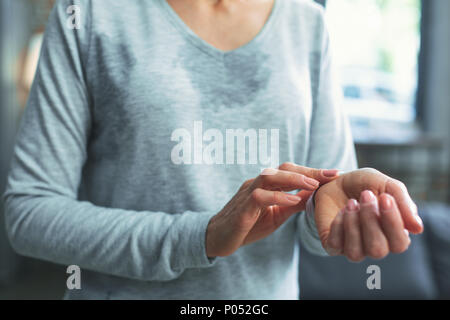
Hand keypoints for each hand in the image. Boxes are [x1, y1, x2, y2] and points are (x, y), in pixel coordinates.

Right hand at [206, 163, 339, 256]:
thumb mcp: (277, 215)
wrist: (219, 238)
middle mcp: (257, 183)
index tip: (334, 173)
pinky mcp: (242, 207)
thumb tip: (316, 195)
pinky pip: (259, 197)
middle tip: (330, 174)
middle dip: (307, 171)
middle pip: (283, 169)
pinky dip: (277, 197)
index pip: (290, 172)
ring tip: (314, 184)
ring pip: (270, 177)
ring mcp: (248, 193)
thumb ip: (294, 204)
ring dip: (293, 179)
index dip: (312, 171)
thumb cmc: (248, 225)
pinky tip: (293, 201)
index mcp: (267, 185)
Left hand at [314, 168, 423, 260]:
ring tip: (351, 202)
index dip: (393, 223)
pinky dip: (338, 226)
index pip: (399, 244)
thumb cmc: (366, 185)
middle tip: (365, 195)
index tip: (385, 197)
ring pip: (355, 253)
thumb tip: (417, 229)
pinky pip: (335, 246)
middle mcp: (375, 245)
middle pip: (378, 250)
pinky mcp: (333, 245)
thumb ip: (404, 204)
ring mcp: (353, 247)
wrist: (337, 180)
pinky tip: (341, 210)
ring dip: (353, 225)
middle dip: (370, 221)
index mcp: (393, 235)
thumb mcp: (387, 185)